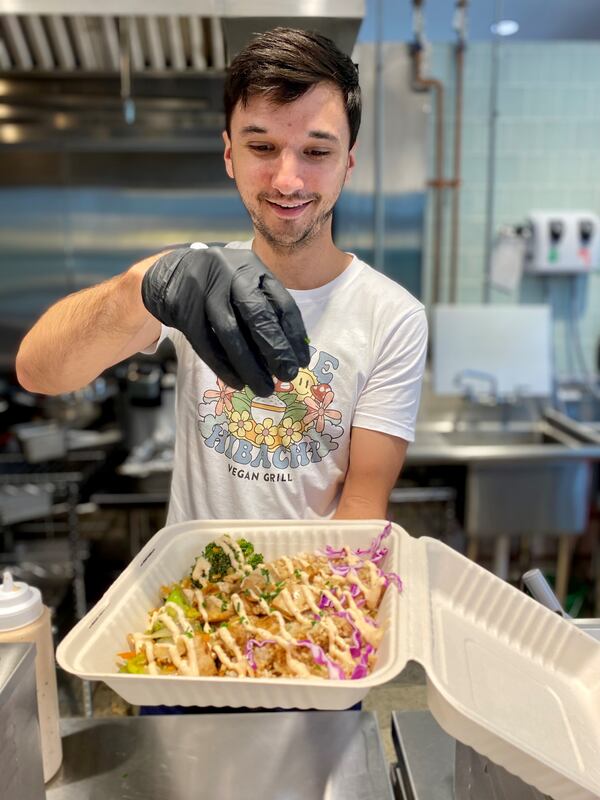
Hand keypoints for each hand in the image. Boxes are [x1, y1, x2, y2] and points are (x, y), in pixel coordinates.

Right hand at [141, 246, 309, 395]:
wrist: (171, 272)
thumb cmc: (220, 285)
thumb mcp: (246, 283)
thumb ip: (266, 309)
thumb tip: (289, 354)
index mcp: (254, 269)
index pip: (282, 303)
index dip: (295, 336)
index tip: (302, 362)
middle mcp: (231, 275)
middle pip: (258, 316)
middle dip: (276, 349)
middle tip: (288, 375)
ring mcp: (205, 291)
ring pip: (231, 334)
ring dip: (249, 366)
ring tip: (264, 388)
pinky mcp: (185, 310)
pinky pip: (207, 344)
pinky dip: (224, 367)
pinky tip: (237, 382)